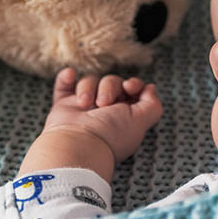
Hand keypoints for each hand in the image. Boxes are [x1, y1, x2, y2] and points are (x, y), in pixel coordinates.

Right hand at [41, 67, 162, 163]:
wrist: (78, 144)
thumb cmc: (110, 134)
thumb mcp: (140, 120)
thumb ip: (152, 105)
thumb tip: (151, 88)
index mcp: (124, 114)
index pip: (132, 89)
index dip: (133, 84)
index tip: (129, 86)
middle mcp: (105, 110)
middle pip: (112, 81)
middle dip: (109, 87)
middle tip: (103, 104)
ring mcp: (83, 108)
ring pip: (90, 81)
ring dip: (87, 87)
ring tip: (84, 103)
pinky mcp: (64, 106)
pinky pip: (64, 86)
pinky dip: (65, 79)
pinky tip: (70, 75)